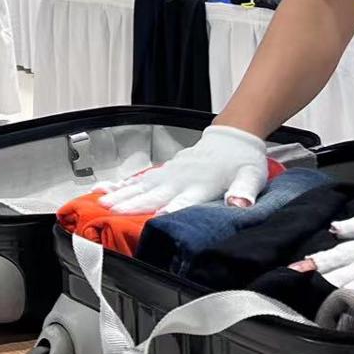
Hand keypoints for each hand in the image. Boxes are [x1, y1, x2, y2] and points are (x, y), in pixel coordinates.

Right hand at [98, 125, 272, 213]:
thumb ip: (245, 191)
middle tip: (111, 212)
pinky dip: (124, 184)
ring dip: (122, 194)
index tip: (155, 216)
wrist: (233, 136)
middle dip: (132, 203)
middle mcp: (183, 178)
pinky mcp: (166, 169)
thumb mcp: (251, 177)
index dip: (170, 209)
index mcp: (202, 184)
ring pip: (142, 185)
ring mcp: (172, 173)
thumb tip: (239, 203)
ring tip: (102, 203)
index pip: (184, 200)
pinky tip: (108, 190)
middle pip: (154, 193)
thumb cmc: (242, 161)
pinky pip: (142, 178)